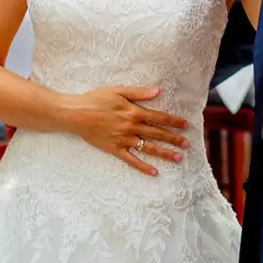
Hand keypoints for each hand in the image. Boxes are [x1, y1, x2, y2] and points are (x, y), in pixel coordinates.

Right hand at [63, 86, 189, 175]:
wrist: (75, 114)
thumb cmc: (95, 99)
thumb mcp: (118, 91)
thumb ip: (139, 93)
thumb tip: (158, 91)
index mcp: (134, 112)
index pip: (160, 117)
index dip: (174, 121)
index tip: (186, 125)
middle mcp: (132, 127)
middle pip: (158, 134)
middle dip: (174, 139)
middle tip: (187, 144)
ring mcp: (124, 139)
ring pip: (148, 148)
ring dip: (165, 153)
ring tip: (178, 158)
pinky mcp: (114, 149)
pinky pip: (132, 160)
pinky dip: (143, 167)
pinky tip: (154, 172)